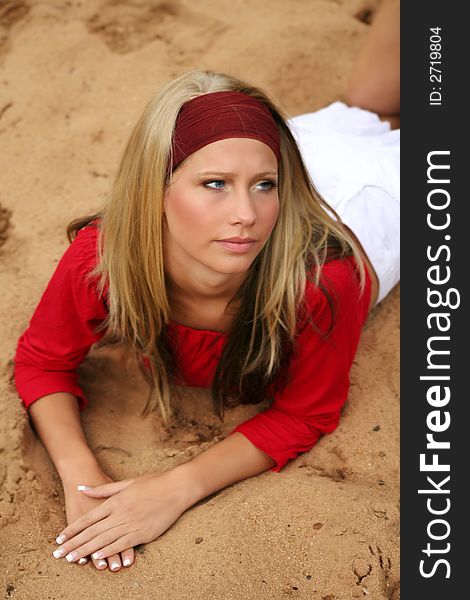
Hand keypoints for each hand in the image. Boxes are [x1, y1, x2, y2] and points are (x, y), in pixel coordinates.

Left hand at [53, 468, 193, 565]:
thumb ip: (102, 489)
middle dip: (74, 544)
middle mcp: (121, 513)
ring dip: (87, 551)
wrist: (176, 487)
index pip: (89, 518)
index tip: (60, 538)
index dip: (73, 529)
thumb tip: (81, 487)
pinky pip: (122, 544)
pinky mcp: (143, 533)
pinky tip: (98, 558)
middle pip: (92, 531)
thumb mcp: (126, 483)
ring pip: (104, 540)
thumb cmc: (153, 483)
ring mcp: (132, 524)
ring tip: (72, 559)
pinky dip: (109, 552)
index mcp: (116, 501)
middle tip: (59, 554)